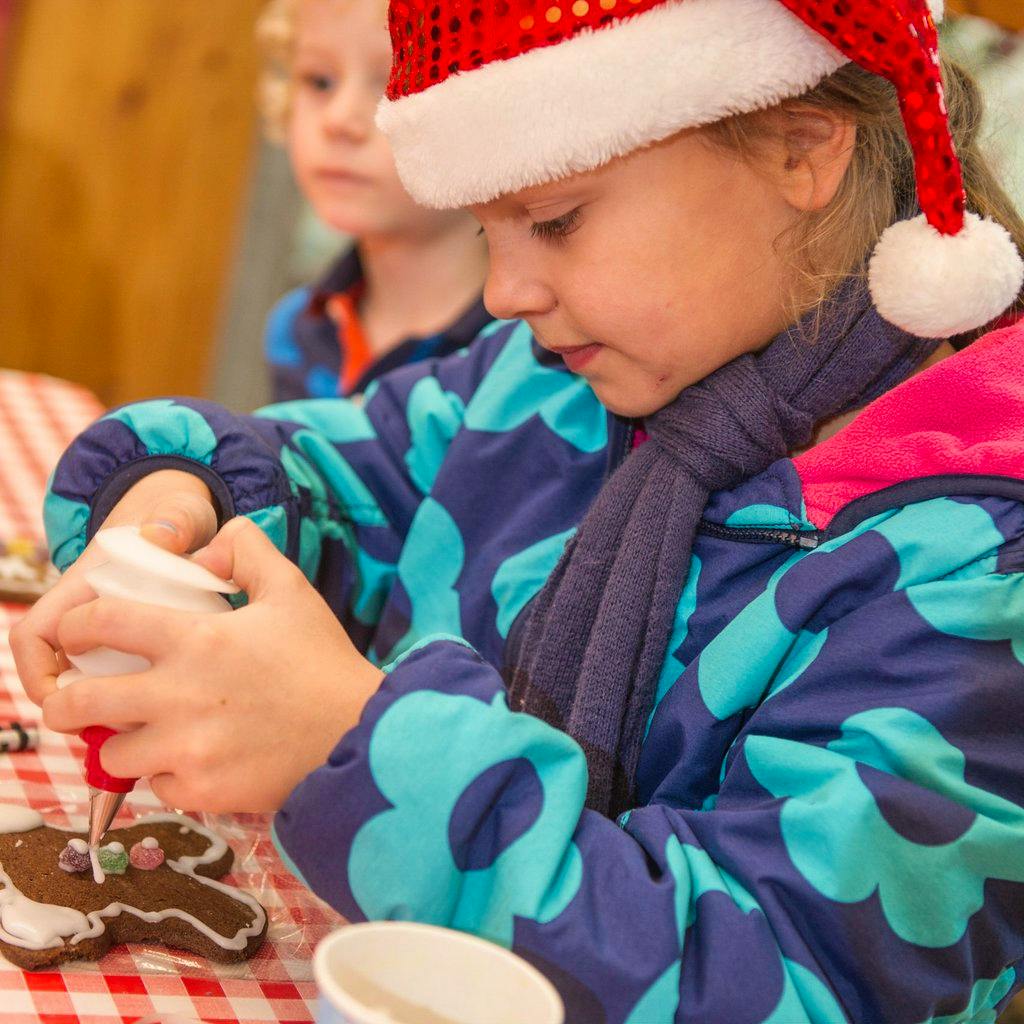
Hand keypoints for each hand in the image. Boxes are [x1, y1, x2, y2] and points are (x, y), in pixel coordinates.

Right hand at [11, 470, 216, 707]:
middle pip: (56, 670)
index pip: (34, 634)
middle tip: (121, 725)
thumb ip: (174, 522)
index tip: (67, 700)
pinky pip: (122, 681)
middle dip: (77, 704)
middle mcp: (88, 612)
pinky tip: (168, 714)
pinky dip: (136, 699)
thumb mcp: (180, 515)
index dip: (38, 672)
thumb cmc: (177, 517)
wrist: (189, 518)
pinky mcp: (136, 644)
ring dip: (108, 707)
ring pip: (89, 682)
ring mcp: (111, 631)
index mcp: (85, 586)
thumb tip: (161, 535)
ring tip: (148, 727)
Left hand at [41, 518, 382, 812]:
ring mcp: (187, 749)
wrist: (362, 733)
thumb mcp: (292, 590)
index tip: (77, 637)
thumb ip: (246, 551)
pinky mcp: (202, 791)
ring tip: (146, 733)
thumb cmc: (324, 661)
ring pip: (111, 754)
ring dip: (122, 742)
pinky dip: (168, 775)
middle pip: (77, 702)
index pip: (100, 624)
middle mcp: (178, 695)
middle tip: (77, 699)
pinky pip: (157, 787)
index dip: (74, 627)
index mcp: (195, 639)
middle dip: (64, 700)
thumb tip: (205, 550)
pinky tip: (194, 759)